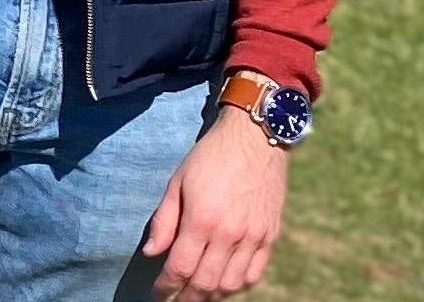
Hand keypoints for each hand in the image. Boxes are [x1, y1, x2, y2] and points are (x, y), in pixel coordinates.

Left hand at [143, 111, 287, 299]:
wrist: (255, 138)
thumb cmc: (210, 156)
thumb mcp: (177, 181)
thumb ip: (164, 220)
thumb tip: (152, 253)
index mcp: (202, 219)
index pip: (180, 268)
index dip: (166, 286)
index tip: (158, 293)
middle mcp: (229, 233)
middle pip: (205, 283)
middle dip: (187, 297)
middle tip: (176, 298)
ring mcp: (253, 237)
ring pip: (232, 284)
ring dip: (212, 294)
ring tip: (198, 294)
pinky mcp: (270, 235)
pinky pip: (255, 273)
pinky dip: (239, 285)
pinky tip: (226, 283)